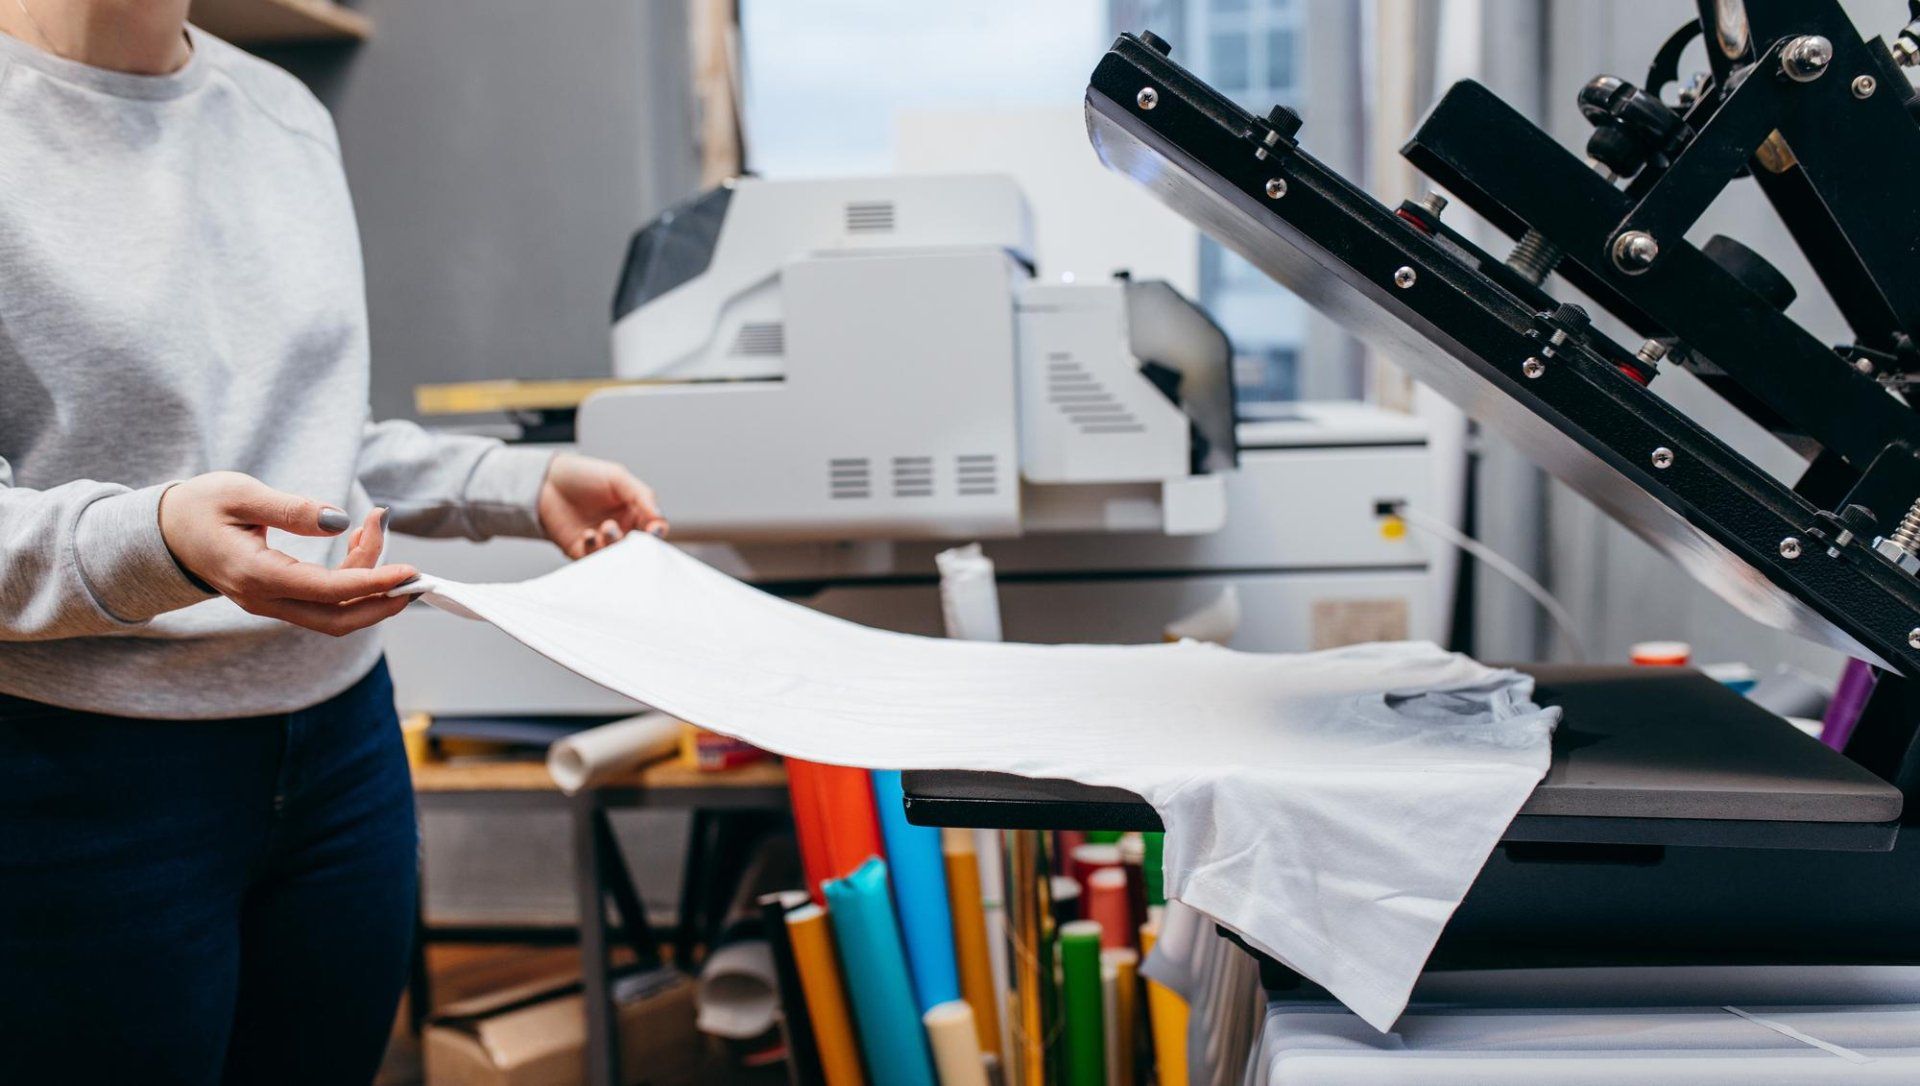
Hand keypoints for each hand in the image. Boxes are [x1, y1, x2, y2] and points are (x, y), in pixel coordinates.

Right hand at [158, 471, 416, 636]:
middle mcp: (265, 600)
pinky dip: (351, 577)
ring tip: (375, 525)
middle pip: (338, 619)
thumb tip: (339, 520)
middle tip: (415, 571)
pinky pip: (323, 600)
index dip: (374, 582)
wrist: (160, 532)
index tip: (409, 570)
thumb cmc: (197, 507)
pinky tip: (359, 539)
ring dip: (368, 579)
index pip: (329, 591)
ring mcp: (271, 604)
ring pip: (334, 610)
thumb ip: (291, 508)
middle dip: (384, 599)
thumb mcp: (239, 493)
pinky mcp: (278, 598)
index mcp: (256, 576)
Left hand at [536, 452, 667, 557]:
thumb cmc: (583, 475)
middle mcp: (620, 530)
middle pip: (636, 547)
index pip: (654, 529)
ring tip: (606, 527)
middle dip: (633, 542)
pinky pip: (592, 560)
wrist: (545, 480)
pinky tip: (588, 534)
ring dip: (613, 544)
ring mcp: (600, 542)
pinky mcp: (580, 551)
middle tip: (626, 531)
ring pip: (615, 556)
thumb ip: (642, 496)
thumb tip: (660, 519)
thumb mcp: (618, 478)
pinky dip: (593, 550)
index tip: (653, 530)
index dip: (656, 532)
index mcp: (633, 513)